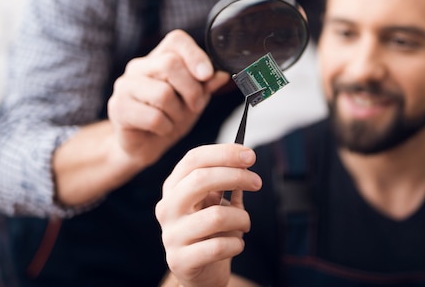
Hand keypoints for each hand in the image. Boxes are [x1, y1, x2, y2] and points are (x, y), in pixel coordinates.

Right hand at [107, 29, 229, 168]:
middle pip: (170, 64)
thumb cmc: (169, 118)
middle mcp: (139, 67)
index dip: (195, 55)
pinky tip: (162, 129)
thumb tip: (222, 75)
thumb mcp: (194, 101)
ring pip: (162, 93)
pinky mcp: (118, 108)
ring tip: (175, 120)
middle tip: (195, 106)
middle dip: (191, 90)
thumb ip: (206, 86)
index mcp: (159, 58)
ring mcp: (125, 86)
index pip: (176, 40)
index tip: (207, 75)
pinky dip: (165, 127)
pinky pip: (153, 117)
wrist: (144, 146)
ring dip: (178, 113)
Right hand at [156, 144, 261, 286]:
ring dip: (241, 218)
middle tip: (257, 183)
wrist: (201, 273)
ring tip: (244, 224)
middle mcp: (167, 208)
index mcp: (173, 187)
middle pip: (200, 179)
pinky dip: (237, 244)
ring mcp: (171, 234)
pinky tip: (237, 245)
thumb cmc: (211, 231)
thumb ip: (226, 182)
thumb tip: (244, 158)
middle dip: (236, 176)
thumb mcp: (216, 202)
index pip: (194, 159)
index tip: (250, 155)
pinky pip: (218, 247)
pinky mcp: (180, 260)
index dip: (224, 153)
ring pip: (216, 216)